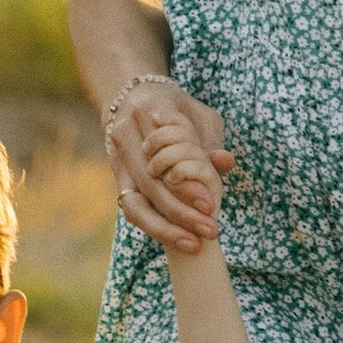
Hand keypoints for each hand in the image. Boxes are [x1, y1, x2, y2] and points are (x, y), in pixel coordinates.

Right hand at [106, 80, 235, 255]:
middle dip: (181, 214)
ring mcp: (117, 159)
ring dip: (165, 229)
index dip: (186, 185)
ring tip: (194, 244)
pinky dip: (155, 226)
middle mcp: (125, 135)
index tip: (210, 205)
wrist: (134, 98)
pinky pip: (132, 209)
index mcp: (148, 112)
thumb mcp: (199, 115)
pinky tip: (178, 239)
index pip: (165, 156)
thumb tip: (225, 163)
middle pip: (151, 186)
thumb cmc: (176, 110)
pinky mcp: (118, 177)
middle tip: (211, 230)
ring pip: (136, 204)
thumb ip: (211, 140)